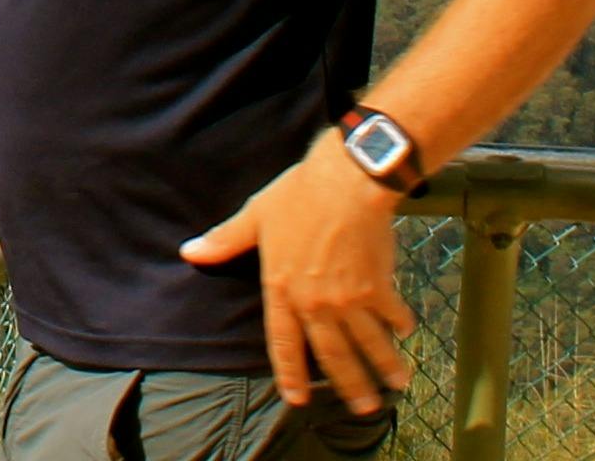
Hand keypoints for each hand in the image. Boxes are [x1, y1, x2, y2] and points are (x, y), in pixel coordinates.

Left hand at [178, 135, 416, 414]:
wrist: (344, 185)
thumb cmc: (296, 196)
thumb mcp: (255, 217)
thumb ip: (226, 241)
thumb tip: (189, 252)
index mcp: (281, 289)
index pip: (283, 343)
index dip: (290, 373)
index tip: (298, 399)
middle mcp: (315, 304)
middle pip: (332, 355)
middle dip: (349, 385)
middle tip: (365, 408)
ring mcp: (348, 300)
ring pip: (367, 344)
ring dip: (383, 366)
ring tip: (396, 384)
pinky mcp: (378, 288)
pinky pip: (390, 315)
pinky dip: (399, 326)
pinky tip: (405, 333)